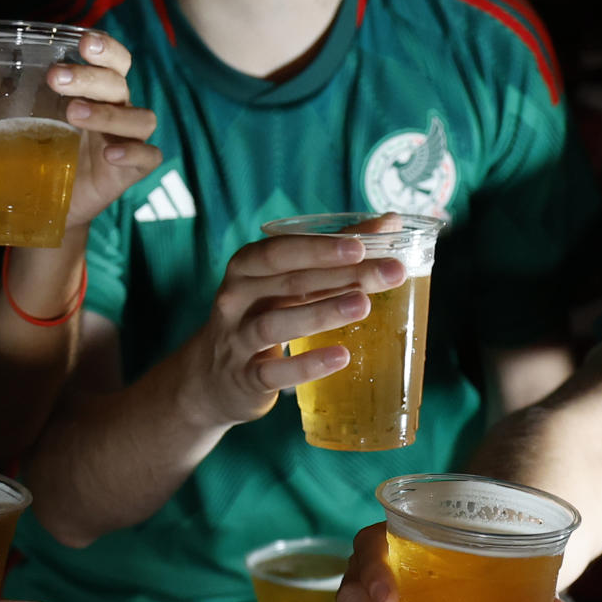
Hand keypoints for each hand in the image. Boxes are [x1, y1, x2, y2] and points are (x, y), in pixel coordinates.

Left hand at [47, 30, 160, 228]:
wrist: (43, 203)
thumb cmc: (35, 149)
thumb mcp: (10, 116)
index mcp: (94, 90)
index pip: (112, 59)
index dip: (105, 47)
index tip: (83, 43)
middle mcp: (116, 109)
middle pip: (119, 83)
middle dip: (90, 77)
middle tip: (56, 79)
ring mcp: (126, 139)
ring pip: (140, 117)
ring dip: (109, 113)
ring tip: (73, 114)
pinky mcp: (130, 171)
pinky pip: (149, 157)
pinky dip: (133, 152)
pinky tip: (108, 154)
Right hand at [180, 232, 405, 423]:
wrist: (211, 378)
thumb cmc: (260, 316)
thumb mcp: (285, 282)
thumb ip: (332, 254)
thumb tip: (389, 223)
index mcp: (246, 269)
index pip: (281, 251)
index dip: (319, 247)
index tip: (363, 245)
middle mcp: (236, 299)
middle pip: (288, 282)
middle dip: (341, 275)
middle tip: (390, 272)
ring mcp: (237, 340)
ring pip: (276, 324)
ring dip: (321, 313)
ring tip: (363, 305)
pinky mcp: (245, 378)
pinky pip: (274, 371)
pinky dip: (307, 365)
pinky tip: (340, 357)